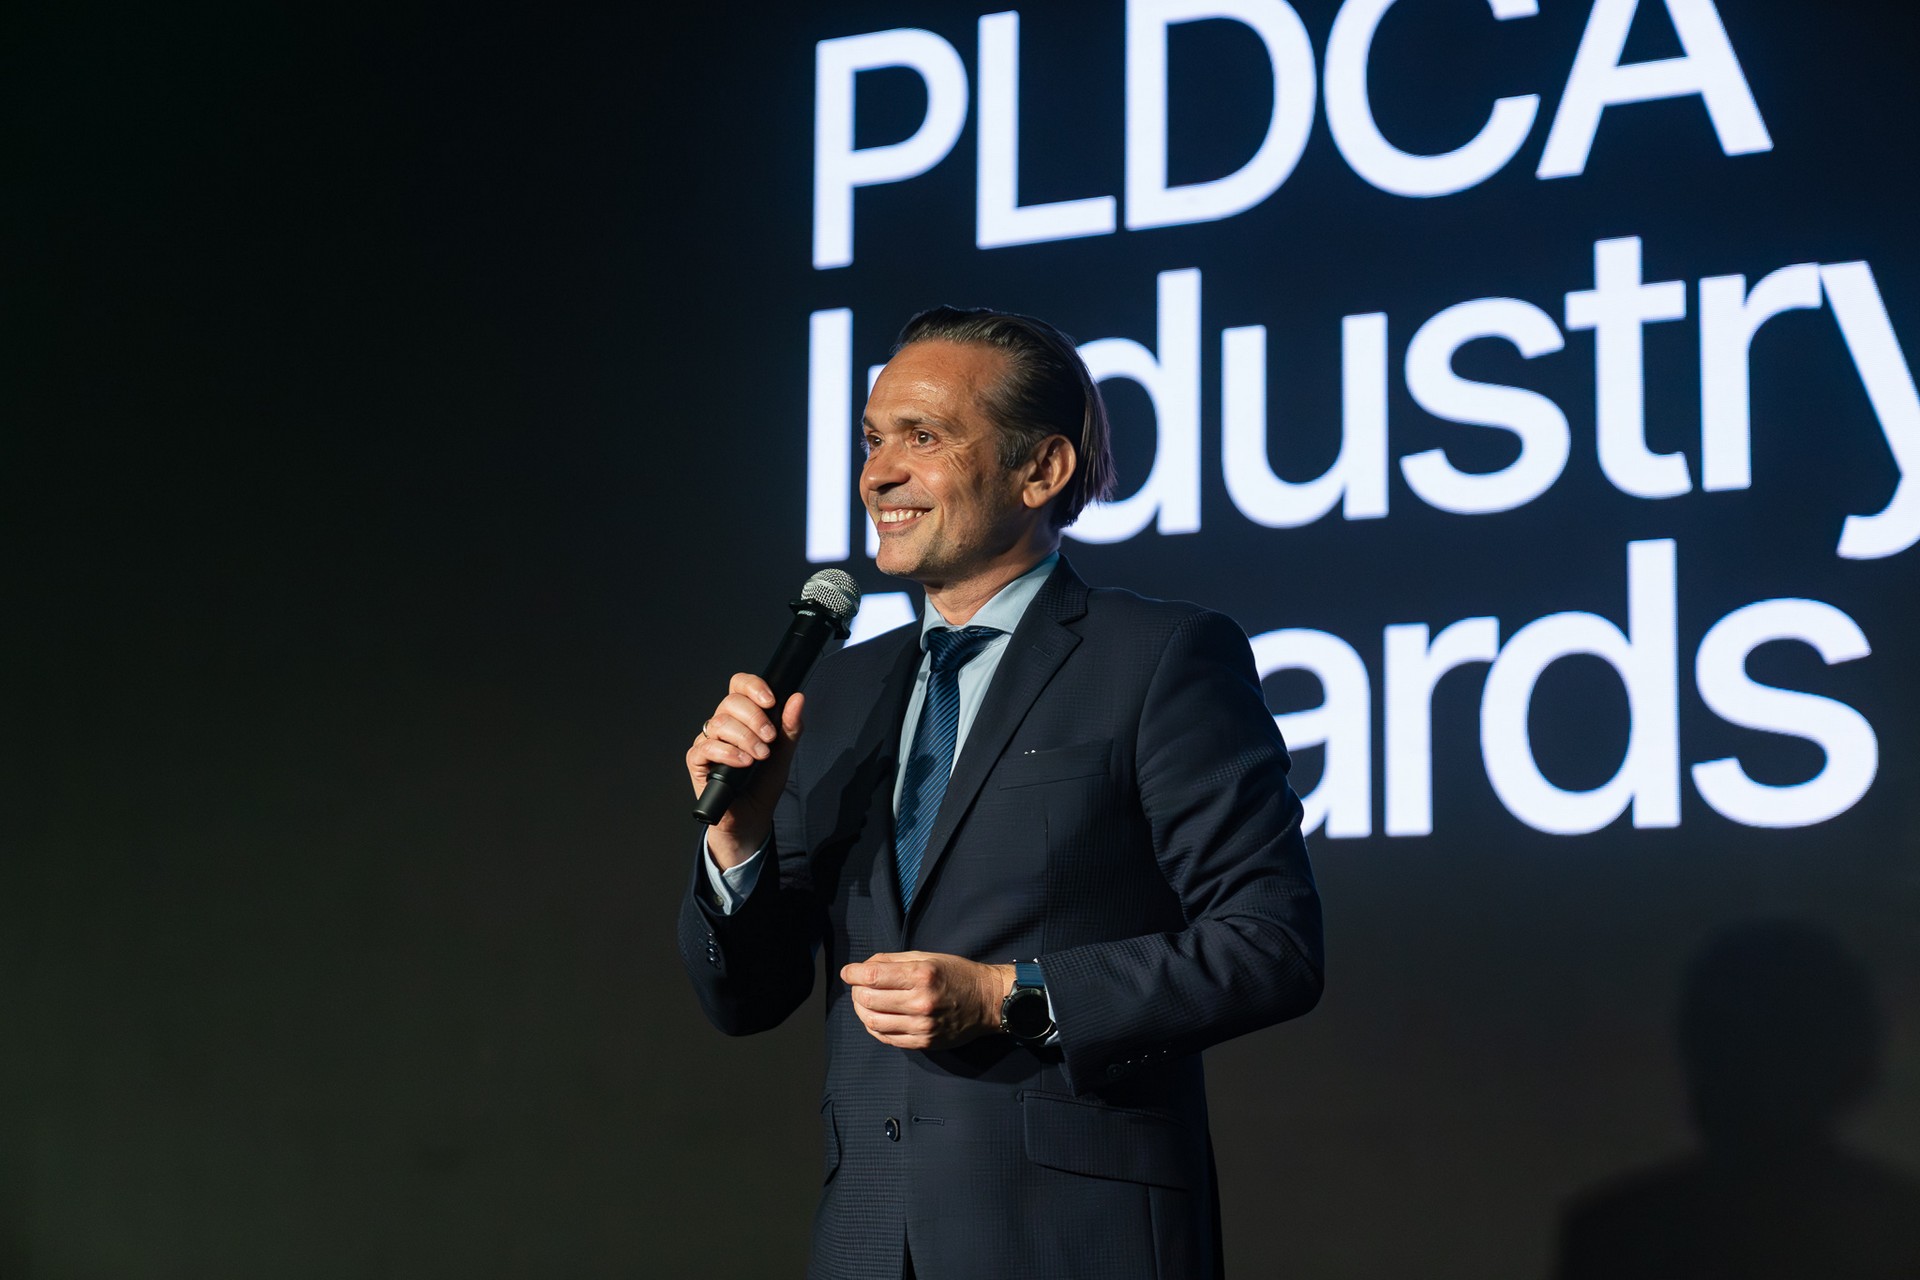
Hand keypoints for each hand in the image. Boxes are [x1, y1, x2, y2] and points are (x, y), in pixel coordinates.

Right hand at [687, 674, 803, 866]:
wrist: (752, 819)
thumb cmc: (763, 785)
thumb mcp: (783, 754)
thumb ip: (790, 727)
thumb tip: (797, 698)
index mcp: (742, 717)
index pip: (739, 686)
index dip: (752, 686)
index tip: (770, 700)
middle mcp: (723, 725)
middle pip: (730, 702)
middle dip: (755, 718)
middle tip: (770, 739)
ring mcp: (708, 742)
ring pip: (719, 723)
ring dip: (745, 738)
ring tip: (760, 756)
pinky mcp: (697, 761)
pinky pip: (706, 746)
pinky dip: (728, 753)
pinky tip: (743, 763)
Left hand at [840, 952, 1015, 1050]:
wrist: (987, 1002)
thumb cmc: (957, 974)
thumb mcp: (927, 957)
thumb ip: (893, 960)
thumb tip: (863, 967)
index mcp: (921, 975)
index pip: (873, 976)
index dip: (853, 973)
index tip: (848, 972)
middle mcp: (921, 1002)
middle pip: (869, 1000)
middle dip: (856, 991)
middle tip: (858, 986)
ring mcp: (922, 1025)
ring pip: (873, 1022)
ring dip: (862, 1011)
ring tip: (865, 1002)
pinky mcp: (924, 1042)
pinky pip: (887, 1038)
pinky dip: (874, 1027)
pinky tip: (876, 1017)